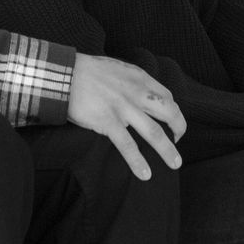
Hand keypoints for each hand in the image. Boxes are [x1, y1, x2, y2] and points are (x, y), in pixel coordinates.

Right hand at [66, 54, 186, 180]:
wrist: (63, 74)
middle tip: (179, 140)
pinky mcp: (107, 121)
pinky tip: (145, 174)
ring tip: (175, 164)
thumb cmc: (86, 71)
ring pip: (154, 132)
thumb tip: (138, 97)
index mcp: (139, 78)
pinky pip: (127, 145)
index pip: (166, 95)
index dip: (172, 110)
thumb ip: (131, 82)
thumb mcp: (116, 68)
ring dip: (167, 150)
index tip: (171, 121)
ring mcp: (123, 108)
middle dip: (179, 128)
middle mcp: (136, 92)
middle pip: (168, 112)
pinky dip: (138, 162)